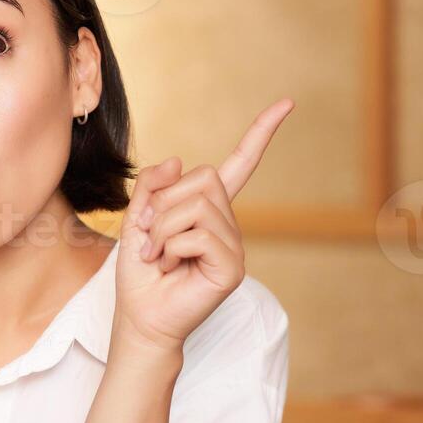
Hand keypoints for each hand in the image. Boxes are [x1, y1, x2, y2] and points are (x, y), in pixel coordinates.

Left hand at [114, 99, 292, 352]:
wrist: (140, 319)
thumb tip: (180, 161)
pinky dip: (170, 247)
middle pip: (203, 177)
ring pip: (196, 205)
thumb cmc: (141, 273)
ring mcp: (234, 246)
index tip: (287, 103)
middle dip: (164, 205)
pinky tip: (169, 267)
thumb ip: (153, 184)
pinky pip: (197, 235)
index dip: (261, 133)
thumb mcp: (136, 217)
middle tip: (152, 238)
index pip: (241, 164)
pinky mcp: (232, 268)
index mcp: (210, 209)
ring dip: (161, 230)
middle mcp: (228, 224)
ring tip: (158, 256)